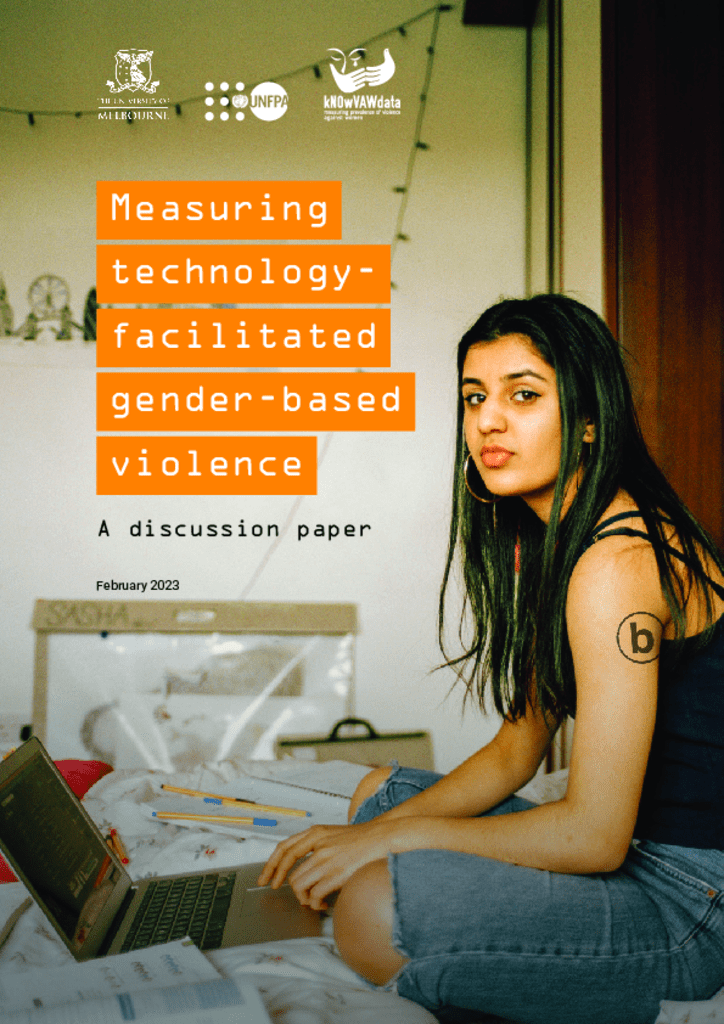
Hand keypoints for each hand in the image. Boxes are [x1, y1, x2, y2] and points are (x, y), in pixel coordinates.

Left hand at [257, 819, 401, 910]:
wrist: (383, 838)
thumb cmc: (361, 839)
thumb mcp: (333, 834)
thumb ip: (316, 845)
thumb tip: (302, 868)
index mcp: (316, 832)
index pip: (284, 849)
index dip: (271, 866)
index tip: (265, 879)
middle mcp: (319, 844)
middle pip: (290, 872)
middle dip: (290, 889)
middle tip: (294, 897)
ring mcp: (327, 859)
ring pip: (299, 885)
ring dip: (304, 898)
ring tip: (314, 900)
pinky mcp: (337, 874)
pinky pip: (314, 895)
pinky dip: (315, 903)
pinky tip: (322, 904)